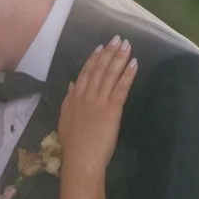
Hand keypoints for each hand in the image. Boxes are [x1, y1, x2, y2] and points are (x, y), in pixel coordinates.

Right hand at [57, 37, 135, 184]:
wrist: (81, 159)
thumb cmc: (73, 144)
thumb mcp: (64, 119)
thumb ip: (68, 100)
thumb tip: (71, 84)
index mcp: (74, 98)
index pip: (85, 73)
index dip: (93, 59)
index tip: (101, 47)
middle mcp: (86, 96)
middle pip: (99, 70)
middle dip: (109, 53)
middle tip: (118, 39)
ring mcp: (99, 101)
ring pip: (109, 75)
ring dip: (119, 59)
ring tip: (127, 46)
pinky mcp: (112, 109)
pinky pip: (121, 88)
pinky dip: (127, 74)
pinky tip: (134, 64)